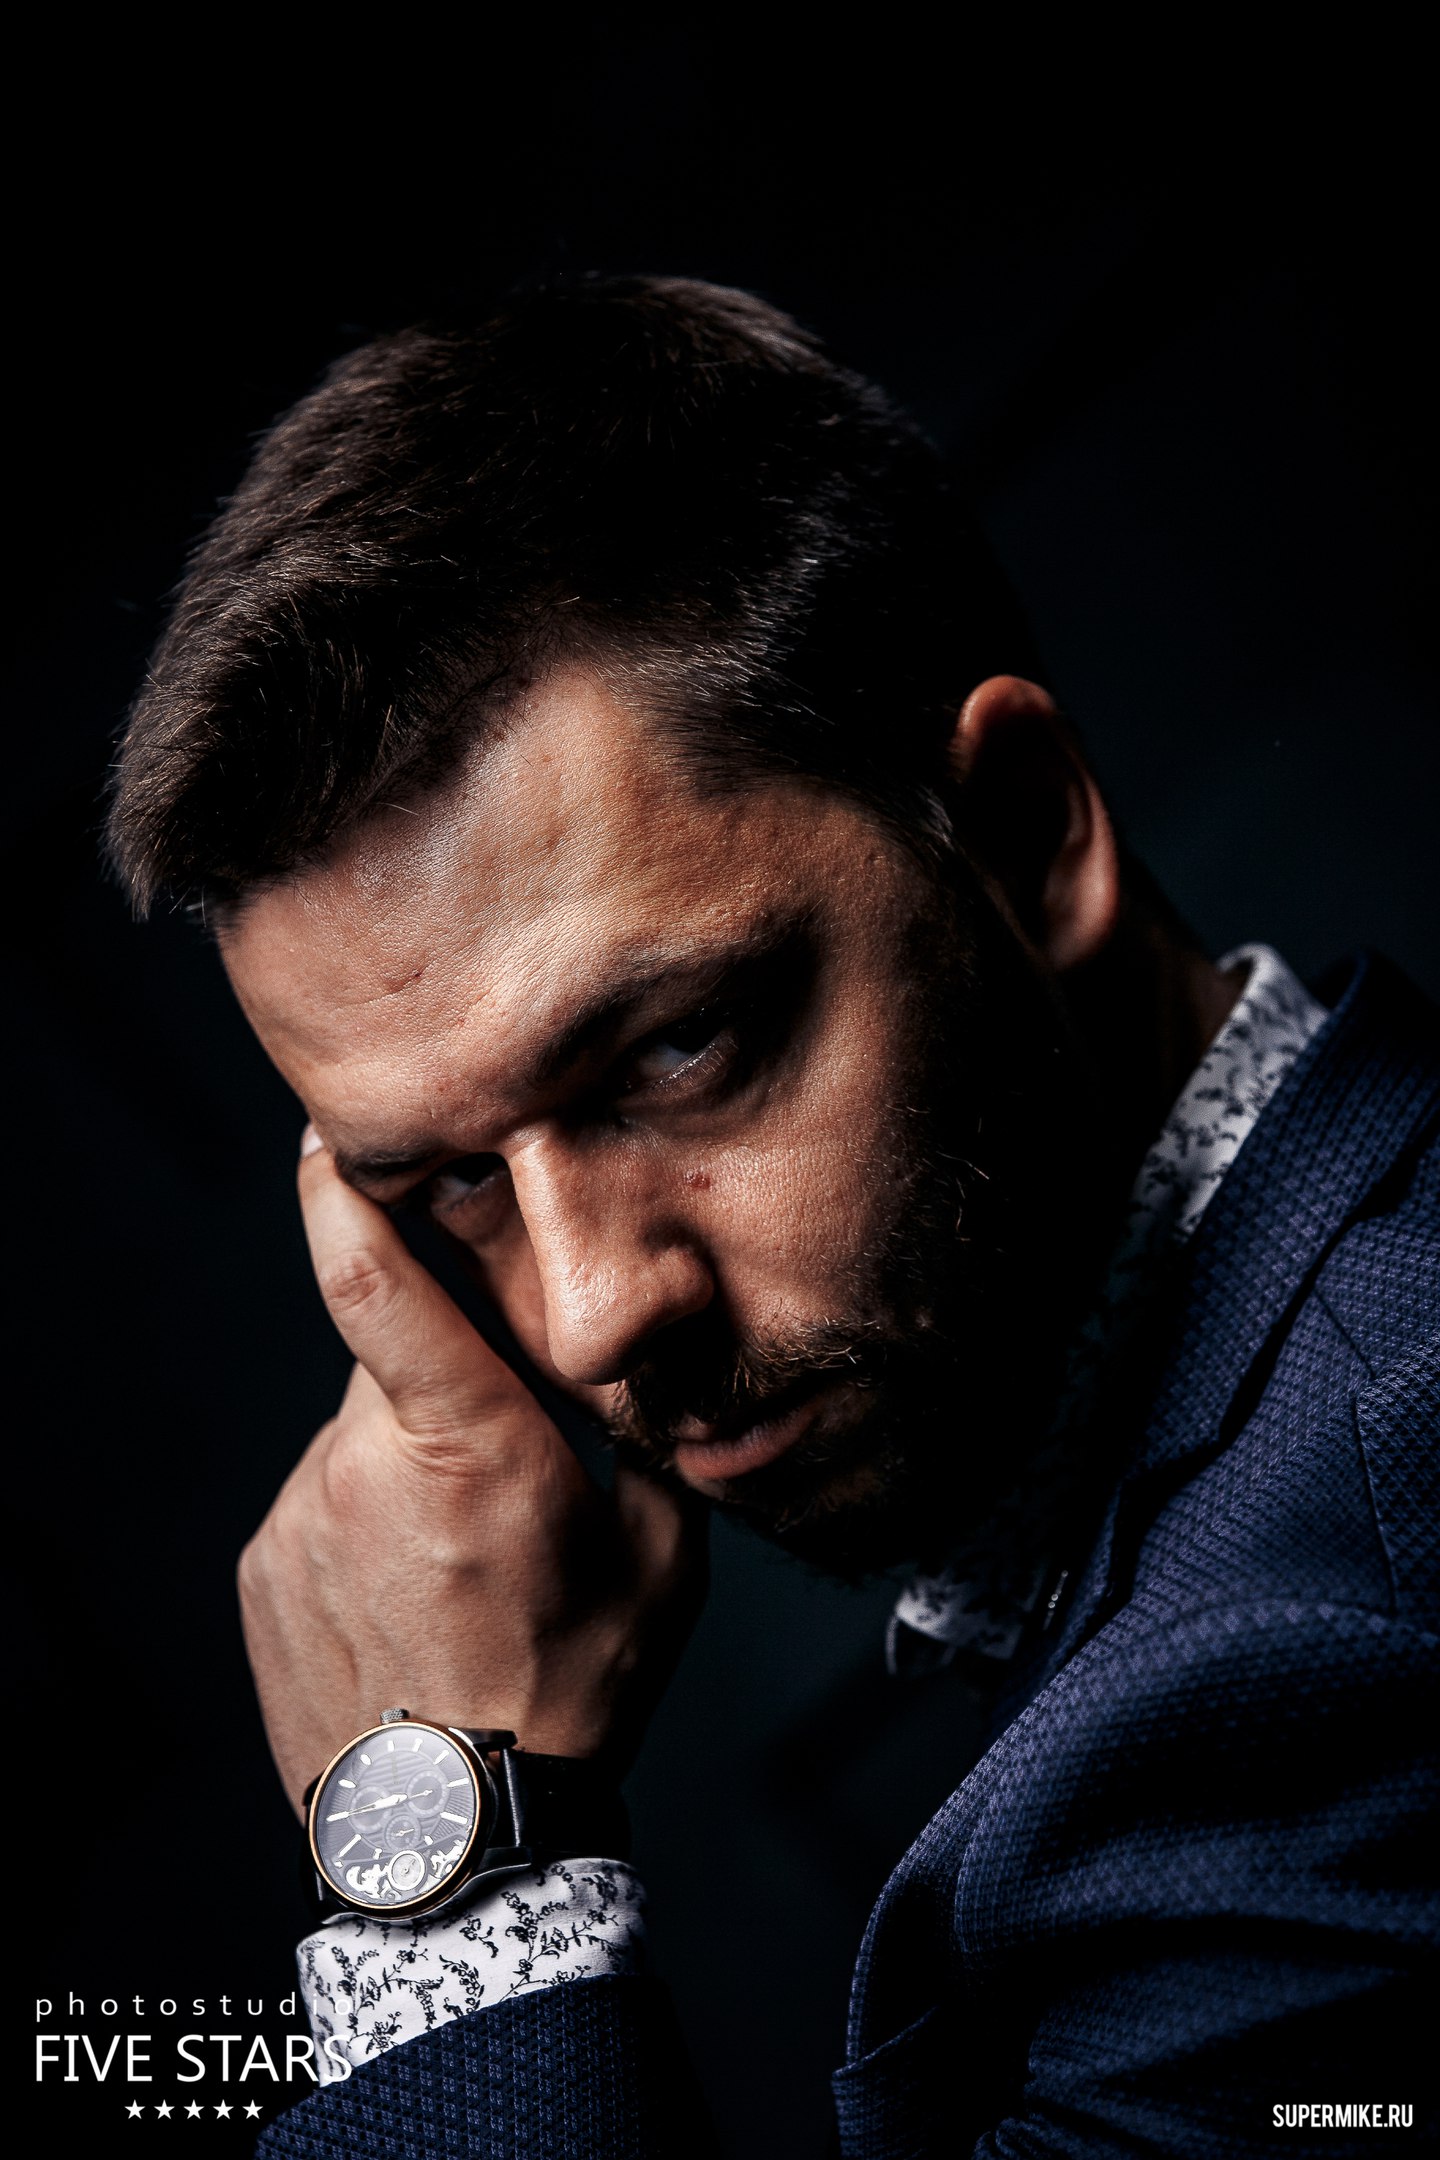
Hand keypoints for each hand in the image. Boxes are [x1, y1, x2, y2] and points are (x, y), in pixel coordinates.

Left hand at [238, 1140, 707, 1815]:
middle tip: (501, 1478)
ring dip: (405, 1473)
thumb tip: (637, 1378)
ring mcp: (298, 1520)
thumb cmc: (570, 1690)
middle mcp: (361, 1465)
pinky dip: (361, 1529)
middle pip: (396, 1369)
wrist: (460, 1837)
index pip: (376, 1280)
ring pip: (358, 1443)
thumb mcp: (657, 1553)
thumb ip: (638, 1441)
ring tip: (457, 1574)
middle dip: (447, 1395)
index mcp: (468, 1442)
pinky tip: (408, 1605)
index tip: (330, 1138)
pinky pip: (319, 1506)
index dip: (344, 1193)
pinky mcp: (263, 1570)